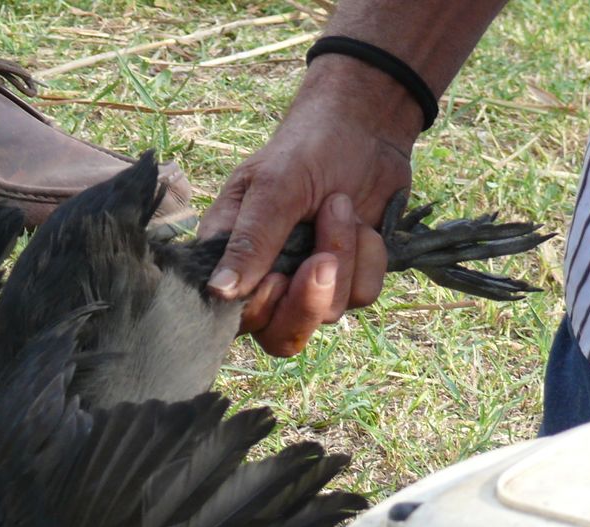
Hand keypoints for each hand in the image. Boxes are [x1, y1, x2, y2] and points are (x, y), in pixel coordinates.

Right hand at [199, 61, 420, 356]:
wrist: (366, 125)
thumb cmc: (307, 146)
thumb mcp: (274, 187)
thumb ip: (250, 241)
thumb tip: (219, 291)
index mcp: (232, 261)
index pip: (237, 319)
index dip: (263, 308)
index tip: (280, 274)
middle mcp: (268, 281)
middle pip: (282, 337)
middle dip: (308, 302)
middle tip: (323, 259)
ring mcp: (310, 284)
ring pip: (329, 314)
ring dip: (344, 257)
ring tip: (339, 206)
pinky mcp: (350, 279)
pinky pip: (364, 294)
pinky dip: (370, 257)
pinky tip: (364, 223)